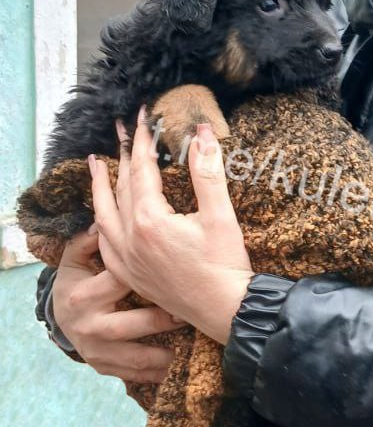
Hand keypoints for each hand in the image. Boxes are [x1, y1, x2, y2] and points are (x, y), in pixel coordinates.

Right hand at [52, 228, 177, 382]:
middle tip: (187, 312)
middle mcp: (88, 326)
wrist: (60, 315)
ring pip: (134, 357)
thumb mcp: (75, 257)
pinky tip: (177, 367)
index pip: (118, 283)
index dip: (146, 277)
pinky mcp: (103, 367)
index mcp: (84, 296)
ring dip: (163, 354)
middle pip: (128, 326)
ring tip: (190, 346)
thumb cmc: (77, 279)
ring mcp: (96, 351)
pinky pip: (132, 375)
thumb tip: (105, 223)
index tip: (174, 271)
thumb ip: (89, 240)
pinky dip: (155, 374)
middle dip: (160, 320)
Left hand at [90, 114, 253, 345]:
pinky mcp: (130, 275)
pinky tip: (102, 217)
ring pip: (104, 215)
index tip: (142, 116)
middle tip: (119, 130)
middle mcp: (130, 239)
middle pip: (120, 187)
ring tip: (95, 165)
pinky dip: (101, 221)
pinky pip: (105, 242)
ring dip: (100, 187)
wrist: (223, 310)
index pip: (141, 168)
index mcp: (150, 220)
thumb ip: (208, 171)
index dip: (142, 139)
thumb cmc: (224, 264)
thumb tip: (202, 132)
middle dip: (121, 155)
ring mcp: (127, 259)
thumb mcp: (220, 214)